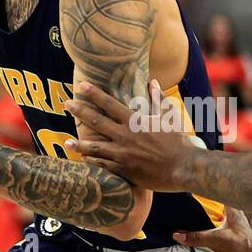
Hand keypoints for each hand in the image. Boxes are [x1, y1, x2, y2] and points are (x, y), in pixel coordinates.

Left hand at [66, 80, 201, 191]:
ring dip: (79, 144)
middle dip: (80, 111)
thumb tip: (153, 82)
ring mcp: (123, 154)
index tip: (81, 86)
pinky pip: (103, 165)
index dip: (94, 94)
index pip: (109, 104)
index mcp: (135, 121)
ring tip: (66, 142)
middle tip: (66, 104)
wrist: (184, 167)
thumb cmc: (179, 141)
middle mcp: (125, 136)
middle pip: (96, 122)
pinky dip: (92, 162)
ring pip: (95, 147)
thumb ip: (158, 99)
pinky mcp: (124, 170)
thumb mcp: (169, 117)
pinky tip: (84, 160)